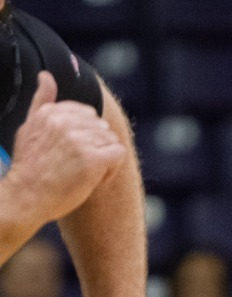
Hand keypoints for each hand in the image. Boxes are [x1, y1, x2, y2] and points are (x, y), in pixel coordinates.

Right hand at [2, 74, 123, 226]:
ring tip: (82, 173)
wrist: (26, 197)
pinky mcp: (93, 158)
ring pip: (111, 141)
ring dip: (103, 160)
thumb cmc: (30, 167)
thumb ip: (42, 102)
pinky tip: (94, 179)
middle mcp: (64, 122)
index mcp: (50, 113)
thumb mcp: (30, 128)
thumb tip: (47, 75)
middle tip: (74, 166)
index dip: (84, 135)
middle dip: (95, 148)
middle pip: (101, 128)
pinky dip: (111, 170)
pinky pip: (118, 155)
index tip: (67, 152)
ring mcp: (79, 139)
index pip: (87, 114)